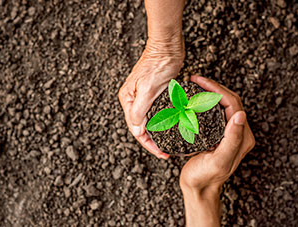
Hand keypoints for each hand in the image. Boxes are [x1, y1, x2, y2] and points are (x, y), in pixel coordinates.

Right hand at [118, 38, 183, 158]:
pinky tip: (169, 128)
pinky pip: (156, 113)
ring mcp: (143, 97)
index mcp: (128, 100)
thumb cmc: (157, 64)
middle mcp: (133, 100)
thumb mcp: (147, 89)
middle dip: (152, 141)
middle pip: (141, 127)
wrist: (167, 47)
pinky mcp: (153, 94)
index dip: (148, 144)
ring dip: (157, 133)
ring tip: (168, 144)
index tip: (161, 153)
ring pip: (148, 121)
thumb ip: (139, 111)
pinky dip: (162, 122)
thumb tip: (136, 130)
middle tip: (165, 152)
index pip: (136, 129)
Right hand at [179, 75, 254, 226]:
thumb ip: (232, 139)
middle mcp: (237, 132)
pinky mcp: (217, 133)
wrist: (198, 187)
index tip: (199, 81)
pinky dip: (204, 102)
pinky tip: (193, 100)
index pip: (232, 103)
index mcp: (241, 136)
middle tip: (195, 80)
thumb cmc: (205, 176)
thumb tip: (240, 114)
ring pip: (221, 104)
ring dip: (209, 92)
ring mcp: (227, 132)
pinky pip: (214, 112)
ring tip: (194, 86)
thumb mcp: (219, 160)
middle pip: (228, 100)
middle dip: (212, 87)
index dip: (216, 89)